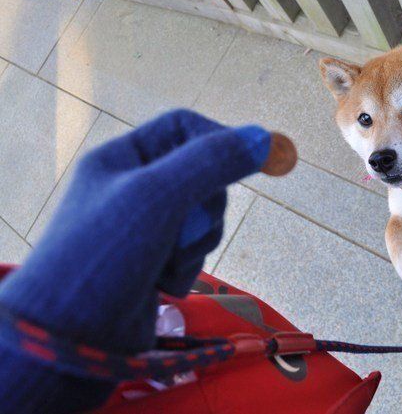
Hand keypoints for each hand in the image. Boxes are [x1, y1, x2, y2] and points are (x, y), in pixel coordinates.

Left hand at [0, 109, 270, 354]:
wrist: (72, 339)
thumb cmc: (106, 254)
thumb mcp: (159, 197)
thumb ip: (210, 163)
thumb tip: (264, 138)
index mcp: (122, 158)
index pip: (184, 128)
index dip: (220, 140)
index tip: (257, 159)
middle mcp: (133, 188)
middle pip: (201, 176)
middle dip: (206, 207)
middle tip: (189, 228)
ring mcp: (144, 227)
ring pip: (202, 219)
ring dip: (196, 243)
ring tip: (168, 262)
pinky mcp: (153, 262)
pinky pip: (193, 252)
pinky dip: (186, 268)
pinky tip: (162, 284)